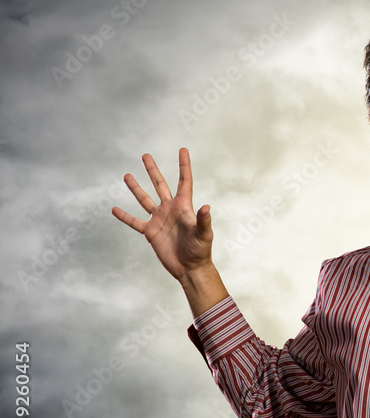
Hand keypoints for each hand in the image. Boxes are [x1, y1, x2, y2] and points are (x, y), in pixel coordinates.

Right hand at [111, 148, 214, 281]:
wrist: (190, 268)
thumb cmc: (201, 251)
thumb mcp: (204, 234)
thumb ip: (203, 220)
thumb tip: (206, 206)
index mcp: (184, 206)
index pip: (184, 181)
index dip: (184, 166)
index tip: (182, 150)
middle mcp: (170, 209)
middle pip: (160, 185)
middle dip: (153, 170)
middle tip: (145, 155)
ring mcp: (159, 220)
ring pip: (145, 199)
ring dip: (136, 188)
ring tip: (127, 175)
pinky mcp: (150, 232)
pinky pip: (134, 222)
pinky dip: (124, 216)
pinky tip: (114, 209)